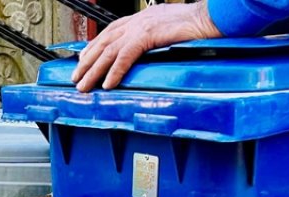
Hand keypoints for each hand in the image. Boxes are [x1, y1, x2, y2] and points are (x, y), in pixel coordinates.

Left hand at [72, 1, 221, 92]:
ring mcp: (142, 26)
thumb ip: (155, 40)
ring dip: (94, 70)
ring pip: (109, 51)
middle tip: (76, 78)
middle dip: (87, 62)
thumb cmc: (198, 25)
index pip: (109, 33)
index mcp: (141, 17)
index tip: (83, 60)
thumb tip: (149, 55)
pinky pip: (126, 56)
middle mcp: (137, 20)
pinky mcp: (148, 35)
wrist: (212, 18)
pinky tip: (107, 84)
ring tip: (83, 86)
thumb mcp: (169, 31)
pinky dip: (115, 71)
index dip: (94, 47)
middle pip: (103, 42)